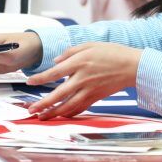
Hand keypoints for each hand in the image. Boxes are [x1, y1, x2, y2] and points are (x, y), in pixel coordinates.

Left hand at [24, 42, 141, 119]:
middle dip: (43, 103)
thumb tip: (55, 61)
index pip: (54, 73)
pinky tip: (61, 115)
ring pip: (68, 105)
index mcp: (79, 63)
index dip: (40, 79)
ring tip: (42, 117)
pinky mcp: (96, 98)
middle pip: (58, 94)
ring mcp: (89, 90)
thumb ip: (70, 52)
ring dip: (53, 113)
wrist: (132, 66)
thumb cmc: (112, 53)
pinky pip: (80, 108)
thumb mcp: (89, 45)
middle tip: (31, 110)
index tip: (29, 83)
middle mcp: (82, 78)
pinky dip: (69, 113)